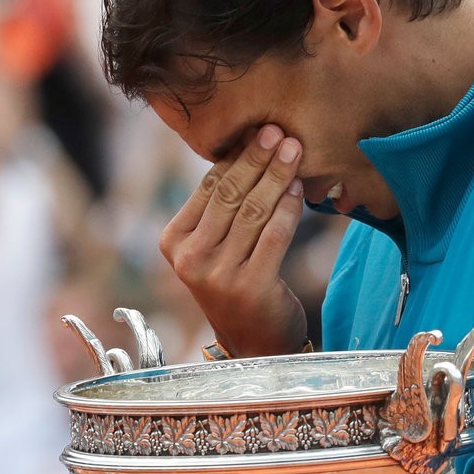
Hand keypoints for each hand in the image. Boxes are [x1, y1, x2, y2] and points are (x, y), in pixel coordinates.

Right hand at [159, 126, 309, 357]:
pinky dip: (289, 207)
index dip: (236, 155)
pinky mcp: (250, 285)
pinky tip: (300, 188)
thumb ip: (221, 209)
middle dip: (257, 158)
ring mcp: (218, 274)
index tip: (259, 129)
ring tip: (294, 151)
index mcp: (173, 241)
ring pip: (252, 211)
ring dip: (277, 176)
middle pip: (229, 194)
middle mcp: (190, 258)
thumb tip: (249, 148)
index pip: (208, 187)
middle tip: (279, 131)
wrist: (253, 344)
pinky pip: (273, 235)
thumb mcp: (214, 248)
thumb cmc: (236, 285)